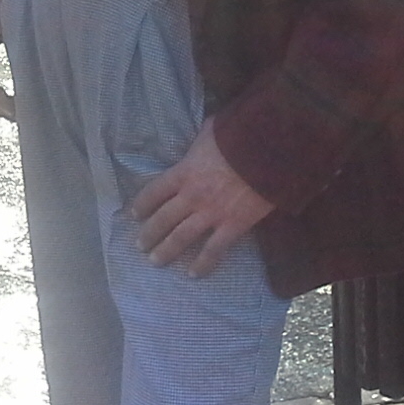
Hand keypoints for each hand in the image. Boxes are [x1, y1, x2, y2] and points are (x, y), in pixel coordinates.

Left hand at [132, 122, 274, 275]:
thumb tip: (206, 131)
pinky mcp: (233, 225)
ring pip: (181, 237)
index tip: (134, 215)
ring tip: (155, 261)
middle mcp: (192, 195)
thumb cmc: (240, 137)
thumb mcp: (213, 130)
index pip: (154, 191)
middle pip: (163, 218)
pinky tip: (193, 274)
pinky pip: (214, 250)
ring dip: (166, 251)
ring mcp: (211, 213)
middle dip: (149, 234)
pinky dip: (203, 264)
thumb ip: (203, 137)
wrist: (269, 152)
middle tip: (140, 246)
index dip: (142, 204)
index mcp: (184, 171)